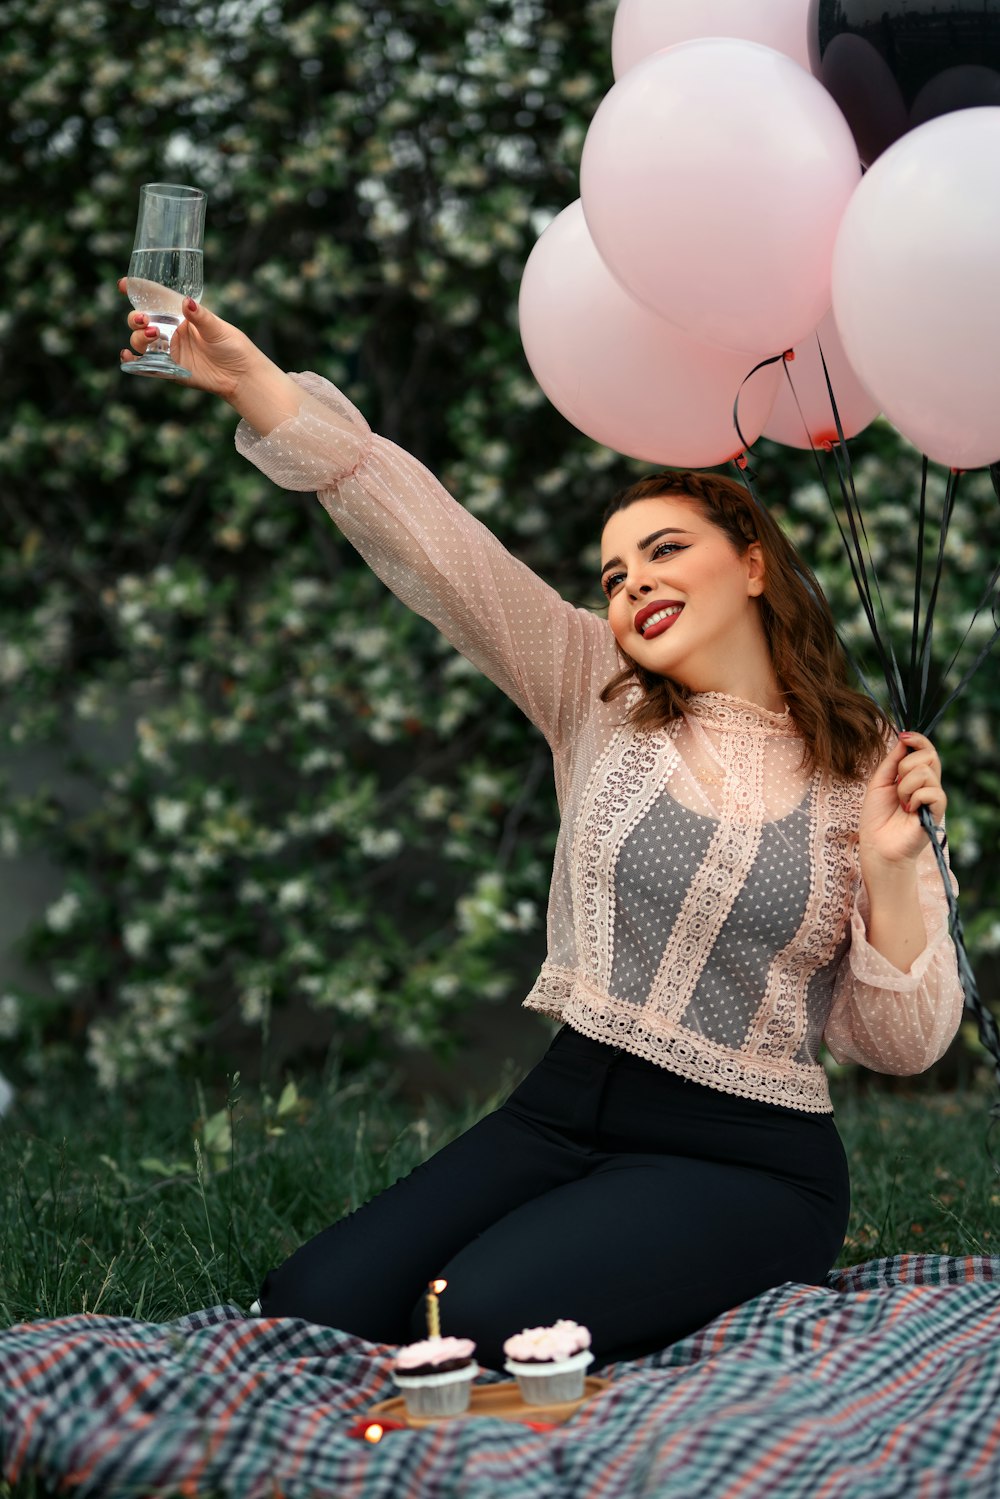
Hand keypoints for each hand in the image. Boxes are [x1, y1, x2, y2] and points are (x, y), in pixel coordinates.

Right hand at [118, 278, 255, 401]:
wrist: (241, 375)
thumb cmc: (232, 346)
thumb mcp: (217, 328)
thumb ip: (201, 316)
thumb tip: (186, 302)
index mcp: (179, 315)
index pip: (154, 300)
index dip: (137, 291)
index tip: (123, 284)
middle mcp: (169, 331)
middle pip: (141, 322)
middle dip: (136, 318)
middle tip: (145, 319)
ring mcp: (167, 350)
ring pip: (140, 342)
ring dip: (138, 337)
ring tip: (153, 335)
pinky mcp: (168, 369)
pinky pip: (145, 365)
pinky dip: (133, 361)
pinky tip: (127, 356)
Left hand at [857, 730, 945, 870]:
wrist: (877, 846)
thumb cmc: (876, 818)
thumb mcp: (879, 783)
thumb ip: (892, 761)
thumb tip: (903, 738)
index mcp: (914, 777)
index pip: (926, 750)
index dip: (918, 740)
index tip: (903, 736)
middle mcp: (927, 785)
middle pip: (930, 755)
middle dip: (906, 765)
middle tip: (896, 785)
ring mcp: (933, 798)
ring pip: (926, 772)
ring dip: (905, 786)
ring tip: (900, 802)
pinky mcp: (937, 812)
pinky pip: (933, 791)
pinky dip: (915, 797)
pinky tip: (908, 810)